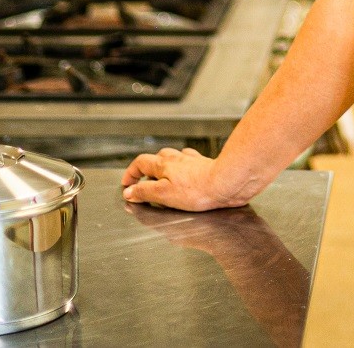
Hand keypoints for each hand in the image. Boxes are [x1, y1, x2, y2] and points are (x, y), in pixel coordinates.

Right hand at [121, 147, 245, 210]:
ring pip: (174, 158)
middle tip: (143, 183)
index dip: (131, 173)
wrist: (226, 183)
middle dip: (147, 170)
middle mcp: (177, 159)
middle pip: (156, 159)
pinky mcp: (205, 166)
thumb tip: (129, 192)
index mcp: (164, 164)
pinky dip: (184, 167)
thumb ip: (145, 192)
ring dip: (165, 167)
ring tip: (163, 178)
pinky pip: (190, 162)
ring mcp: (192, 161)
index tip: (127, 184)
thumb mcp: (164, 194)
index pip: (140, 163)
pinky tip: (187, 173)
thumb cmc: (197, 190)